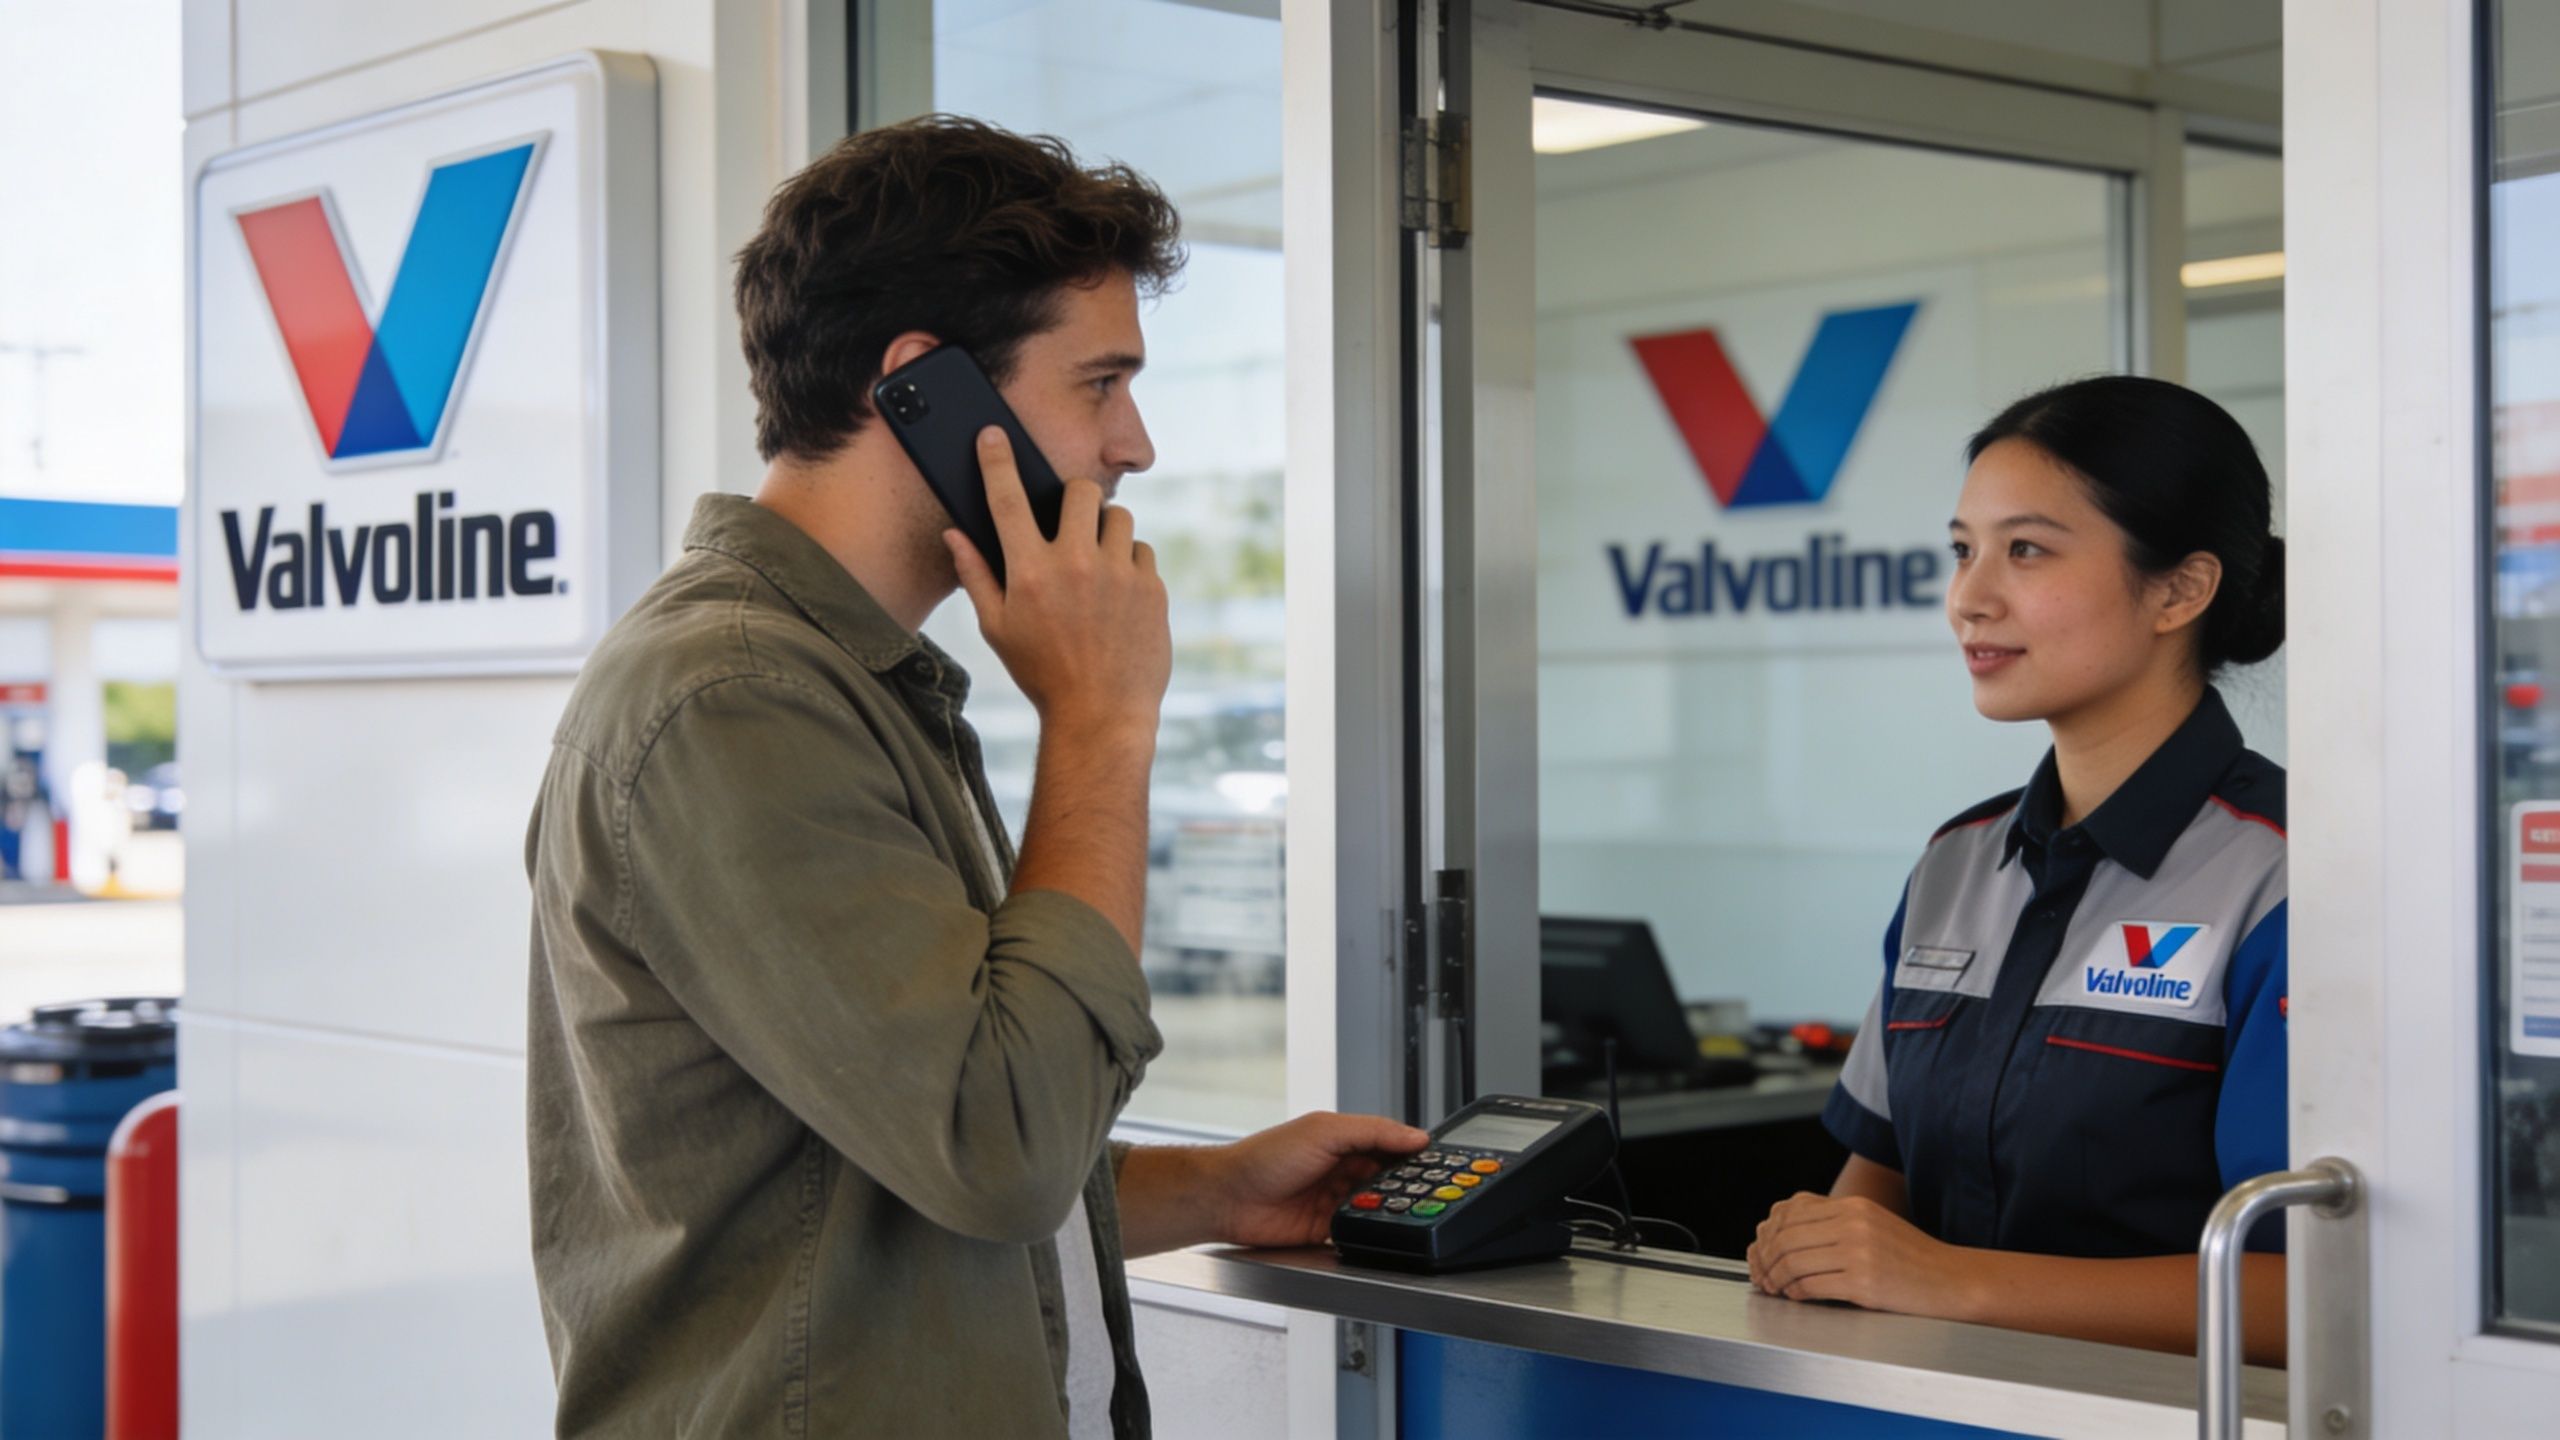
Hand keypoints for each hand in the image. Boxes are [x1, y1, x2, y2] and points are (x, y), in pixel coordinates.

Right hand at [945, 427, 1169, 733]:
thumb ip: (977, 575)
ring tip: (1097, 564)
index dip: (997, 461)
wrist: (1101, 714)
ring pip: (1118, 517)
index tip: (994, 435)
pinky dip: (1131, 564)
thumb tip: (954, 534)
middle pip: (1080, 491)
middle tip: (1070, 522)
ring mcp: (1119, 575)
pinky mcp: (1152, 589)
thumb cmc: (1043, 673)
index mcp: (1029, 573)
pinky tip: (1119, 595)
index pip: (1006, 500)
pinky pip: (1143, 551)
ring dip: (1105, 530)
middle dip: (1074, 497)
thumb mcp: (998, 628)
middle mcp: (1075, 565)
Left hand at [1203, 1112, 1431, 1247]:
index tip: (1440, 1164)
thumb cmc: (1264, 1157)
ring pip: (1376, 1207)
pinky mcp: (1326, 1230)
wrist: (1229, 1199)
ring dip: (1389, 1211)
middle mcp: (1340, 1170)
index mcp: (1343, 1141)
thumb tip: (1414, 1135)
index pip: (1389, 1145)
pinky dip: (1370, 1233)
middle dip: (1407, 1187)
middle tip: (1432, 1194)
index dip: (1413, 1154)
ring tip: (1409, 1214)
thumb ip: (1372, 1131)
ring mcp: (1333, 1201)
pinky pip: (1358, 1232)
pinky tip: (1383, 1233)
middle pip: (1387, 1180)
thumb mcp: (1324, 1131)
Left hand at [1745, 1191, 1982, 1318]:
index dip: (1770, 1233)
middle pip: (1787, 1236)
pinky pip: (1812, 1285)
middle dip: (1768, 1258)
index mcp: (1853, 1206)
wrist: (1950, 1280)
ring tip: (1778, 1288)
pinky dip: (1796, 1293)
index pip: (1791, 1211)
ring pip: (1794, 1261)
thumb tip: (1784, 1228)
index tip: (1764, 1249)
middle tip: (1764, 1275)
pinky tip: (1797, 1296)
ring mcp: (1859, 1252)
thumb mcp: (1872, 1223)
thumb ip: (1833, 1220)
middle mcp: (1853, 1224)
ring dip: (1778, 1278)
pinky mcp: (1863, 1283)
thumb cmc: (1910, 1257)